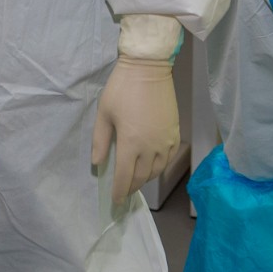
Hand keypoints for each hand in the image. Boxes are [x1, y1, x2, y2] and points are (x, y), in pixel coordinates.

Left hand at [92, 23, 180, 205]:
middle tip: (123, 191)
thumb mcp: (104, 114)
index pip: (126, 176)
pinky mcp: (174, 135)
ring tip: (134, 180)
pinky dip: (157, 167)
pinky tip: (149, 165)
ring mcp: (166, 142)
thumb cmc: (121, 90)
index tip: (115, 201)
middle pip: (142, 176)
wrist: (148, 70)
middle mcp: (152, 147)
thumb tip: (98, 164)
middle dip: (131, 186)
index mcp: (132, 143)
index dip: (120, 190)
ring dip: (145, 178)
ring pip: (157, 170)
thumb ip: (100, 141)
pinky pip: (167, 160)